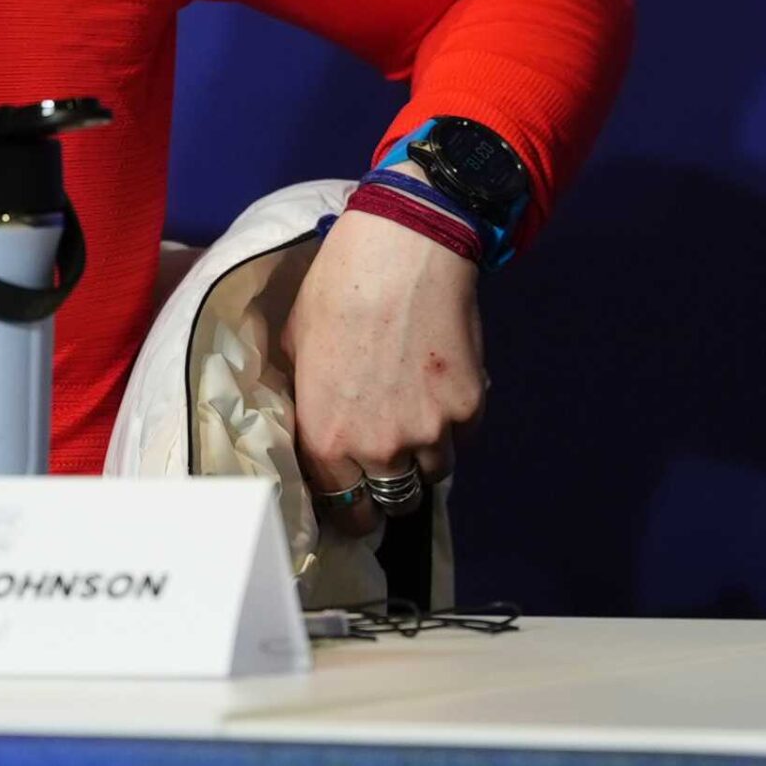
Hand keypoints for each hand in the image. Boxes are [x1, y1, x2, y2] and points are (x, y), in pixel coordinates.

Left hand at [279, 204, 484, 537]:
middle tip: (386, 464)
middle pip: (395, 503)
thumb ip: (305, 402)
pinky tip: (437, 388)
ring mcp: (431, 432)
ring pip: (433, 473)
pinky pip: (461, 438)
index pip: (345, 510)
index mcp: (328, 438)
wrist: (402, 254)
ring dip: (423, 457)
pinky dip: (451, 424)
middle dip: (388, 490)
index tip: (353, 497)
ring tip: (412, 417)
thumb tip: (307, 425)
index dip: (349, 506)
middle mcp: (381, 448)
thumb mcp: (296, 350)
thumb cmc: (335, 292)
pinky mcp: (470, 410)